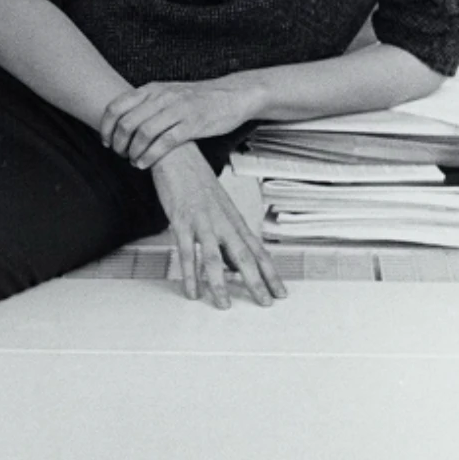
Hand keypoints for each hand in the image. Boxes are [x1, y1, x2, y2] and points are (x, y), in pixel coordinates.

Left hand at [101, 75, 260, 168]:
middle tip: (119, 154)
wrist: (231, 95)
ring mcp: (177, 110)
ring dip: (133, 152)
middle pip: (127, 123)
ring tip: (133, 161)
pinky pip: (164, 143)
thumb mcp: (167, 92)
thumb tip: (122, 119)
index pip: (116, 106)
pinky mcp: (192, 124)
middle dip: (118, 144)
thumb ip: (146, 103)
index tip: (105, 141)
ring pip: (143, 134)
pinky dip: (149, 157)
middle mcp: (162, 98)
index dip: (105, 127)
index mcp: (152, 89)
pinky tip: (145, 164)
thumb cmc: (198, 98)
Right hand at [150, 143, 285, 310]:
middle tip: (266, 303)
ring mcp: (203, 222)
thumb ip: (225, 235)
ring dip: (220, 283)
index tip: (281, 292)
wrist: (177, 153)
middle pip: (244, 256)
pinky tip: (192, 291)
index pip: (258, 250)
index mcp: (234, 220)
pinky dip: (189, 273)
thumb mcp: (218, 208)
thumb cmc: (196, 181)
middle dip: (256, 282)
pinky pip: (186, 252)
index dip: (271, 272)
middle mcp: (223, 222)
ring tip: (224, 306)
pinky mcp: (181, 221)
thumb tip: (230, 264)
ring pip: (214, 258)